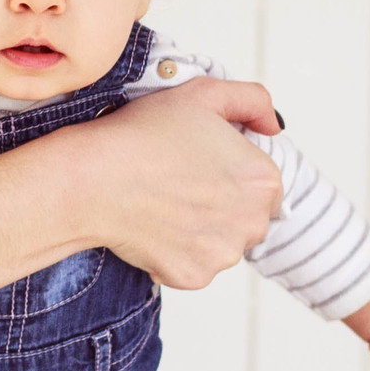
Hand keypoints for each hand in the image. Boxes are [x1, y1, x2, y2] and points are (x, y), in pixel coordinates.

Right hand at [53, 76, 285, 287]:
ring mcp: (223, 255)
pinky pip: (193, 265)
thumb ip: (253, 101)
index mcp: (264, 180)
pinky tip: (153, 226)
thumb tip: (274, 126)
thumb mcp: (205, 94)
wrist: (94, 179)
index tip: (200, 164)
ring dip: (200, 230)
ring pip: (220, 243)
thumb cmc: (144, 135)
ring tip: (164, 203)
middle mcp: (253, 223)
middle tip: (179, 183)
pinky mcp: (193, 277)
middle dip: (222, 205)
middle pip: (246, 217)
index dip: (232, 172)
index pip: (264, 185)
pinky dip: (176, 251)